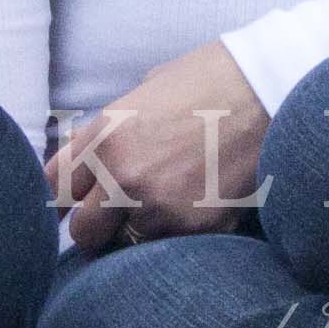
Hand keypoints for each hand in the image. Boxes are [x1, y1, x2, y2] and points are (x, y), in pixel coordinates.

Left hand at [54, 40, 269, 251]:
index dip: (61, 200)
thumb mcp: (144, 92)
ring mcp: (160, 206)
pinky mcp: (197, 228)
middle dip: (97, 225)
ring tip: (167, 205)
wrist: (273, 87)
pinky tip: (196, 207)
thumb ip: (109, 132)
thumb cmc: (211, 79)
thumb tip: (86, 159)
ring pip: (126, 246)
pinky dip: (177, 236)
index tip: (70, 206)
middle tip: (118, 214)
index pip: (55, 188)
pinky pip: (169, 247)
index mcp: (105, 135)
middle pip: (83, 232)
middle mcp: (124, 176)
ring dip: (139, 233)